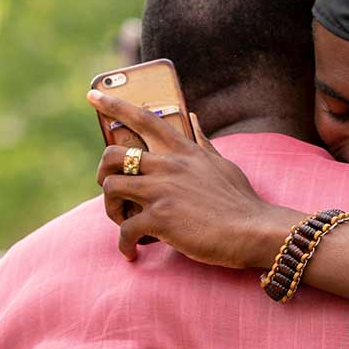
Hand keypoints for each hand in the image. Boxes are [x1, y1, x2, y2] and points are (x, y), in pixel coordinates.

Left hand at [89, 90, 294, 267]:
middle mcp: (168, 165)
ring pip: (111, 189)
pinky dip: (124, 244)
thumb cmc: (241, 201)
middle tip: (112, 190)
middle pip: (112, 155)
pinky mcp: (160, 218)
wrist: (255, 231)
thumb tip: (193, 118)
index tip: (92, 96)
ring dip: (110, 210)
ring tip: (123, 224)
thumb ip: (202, 142)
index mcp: (182, 150)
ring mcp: (162, 190)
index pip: (143, 118)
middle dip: (102, 173)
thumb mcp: (222, 164)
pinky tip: (132, 252)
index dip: (113, 104)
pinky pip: (125, 230)